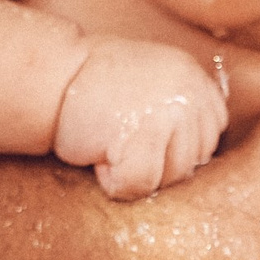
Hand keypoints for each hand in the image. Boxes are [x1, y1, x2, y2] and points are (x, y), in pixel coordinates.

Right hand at [54, 38, 227, 199]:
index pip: (210, 135)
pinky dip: (115, 182)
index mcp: (193, 78)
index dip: (173, 145)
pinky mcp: (146, 133)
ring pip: (171, 178)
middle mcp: (190, 92)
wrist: (49, 75)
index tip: (140, 131)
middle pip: (193, 162)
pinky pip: (142, 184)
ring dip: (136, 172)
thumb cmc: (90, 86)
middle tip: (118, 134)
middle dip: (155, 162)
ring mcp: (171, 112)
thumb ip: (176, 108)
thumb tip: (194, 159)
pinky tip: (99, 154)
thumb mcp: (148, 82)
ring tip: (109, 139)